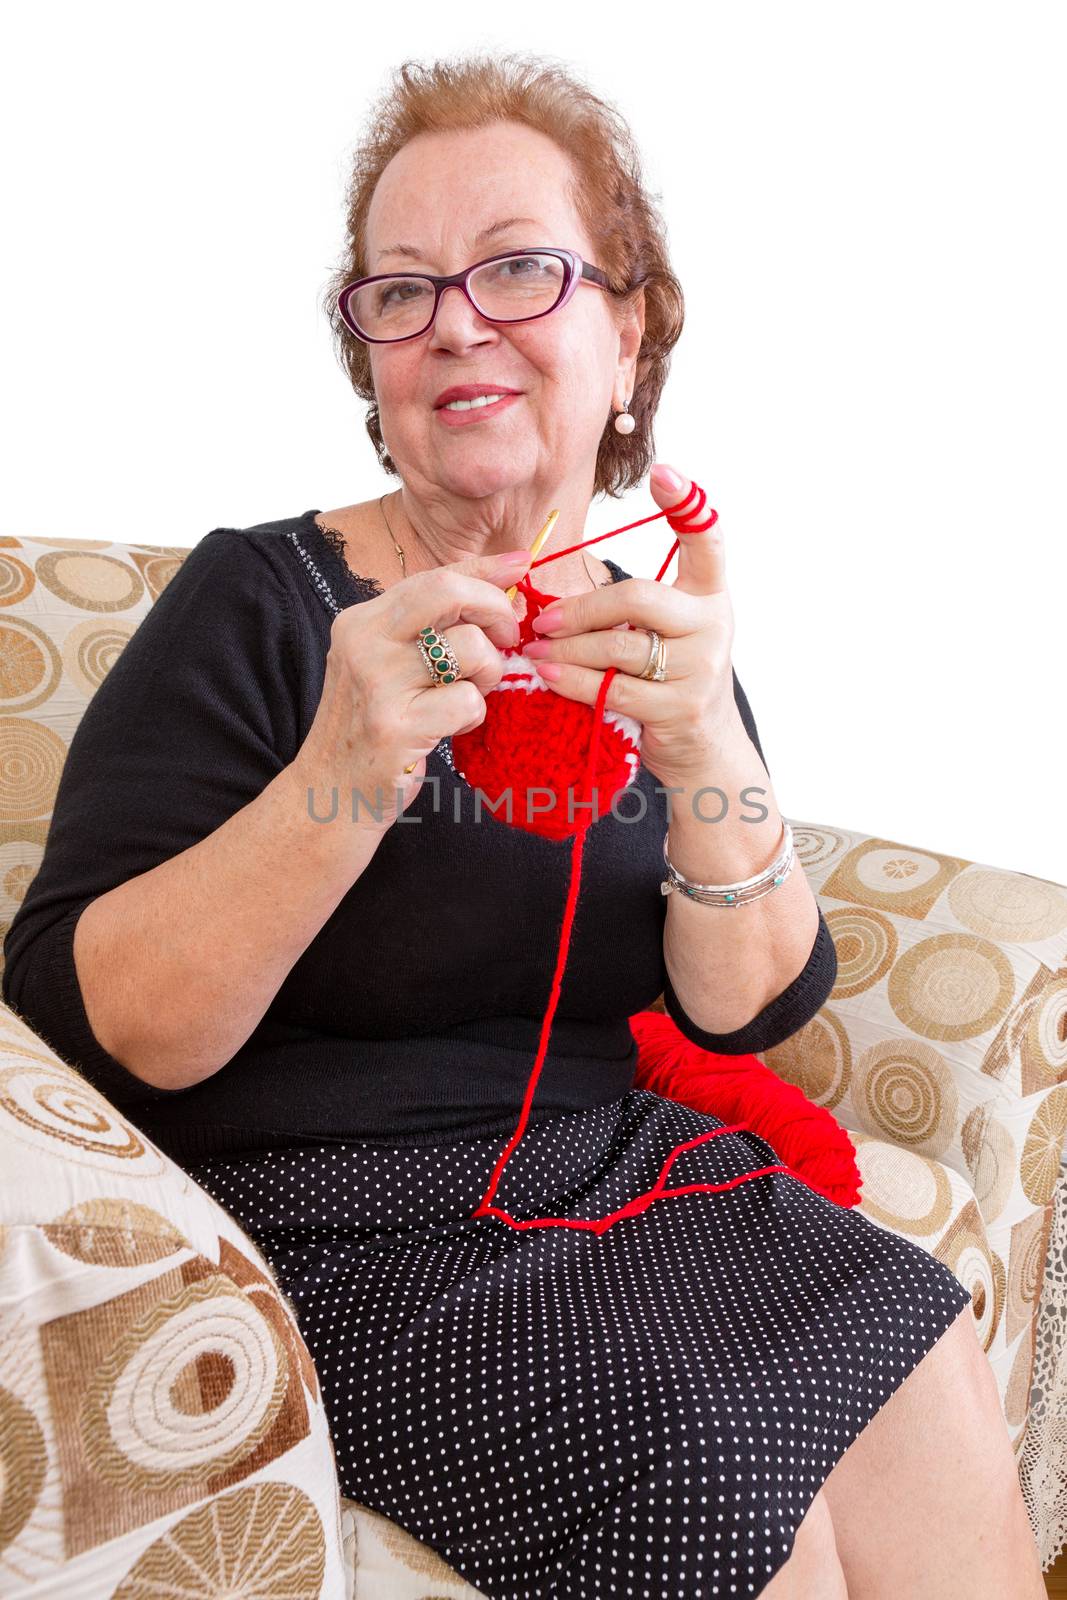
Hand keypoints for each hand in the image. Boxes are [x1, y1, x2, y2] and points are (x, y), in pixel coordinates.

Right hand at [293, 547, 531, 830]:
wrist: (331, 793)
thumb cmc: (373, 727)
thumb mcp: (389, 665)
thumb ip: (430, 628)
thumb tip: (499, 583)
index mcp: (362, 621)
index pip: (434, 576)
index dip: (484, 568)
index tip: (521, 563)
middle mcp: (363, 642)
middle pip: (446, 591)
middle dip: (494, 607)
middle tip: (506, 637)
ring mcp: (376, 683)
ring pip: (469, 647)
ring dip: (488, 672)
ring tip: (469, 694)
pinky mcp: (394, 726)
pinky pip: (468, 700)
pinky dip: (475, 713)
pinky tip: (453, 726)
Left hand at [522, 463, 735, 788]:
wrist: (703, 748)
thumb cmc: (669, 677)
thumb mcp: (666, 631)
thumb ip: (633, 604)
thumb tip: (549, 588)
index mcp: (710, 596)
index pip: (707, 540)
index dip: (687, 504)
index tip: (662, 472)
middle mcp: (713, 626)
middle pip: (638, 598)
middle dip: (581, 608)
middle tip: (542, 618)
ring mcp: (700, 669)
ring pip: (619, 647)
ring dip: (566, 648)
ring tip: (534, 649)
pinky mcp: (679, 709)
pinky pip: (612, 688)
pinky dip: (572, 681)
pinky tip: (547, 674)